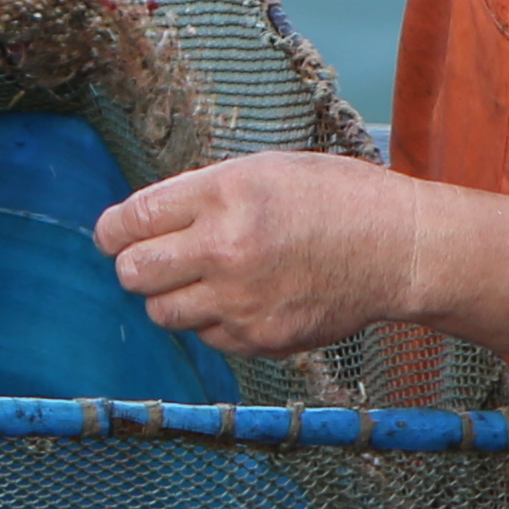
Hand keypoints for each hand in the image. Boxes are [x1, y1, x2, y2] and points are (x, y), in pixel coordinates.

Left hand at [96, 152, 440, 363]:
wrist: (397, 249)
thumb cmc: (334, 198)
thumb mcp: (262, 170)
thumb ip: (200, 194)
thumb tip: (144, 221)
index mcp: (223, 195)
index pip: (132, 220)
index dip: (111, 231)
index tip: (111, 236)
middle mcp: (226, 249)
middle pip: (134, 273)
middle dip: (134, 265)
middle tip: (152, 258)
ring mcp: (241, 300)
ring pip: (162, 312)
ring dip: (171, 296)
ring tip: (203, 278)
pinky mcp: (259, 338)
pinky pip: (207, 336)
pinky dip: (212, 320)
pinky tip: (243, 296)